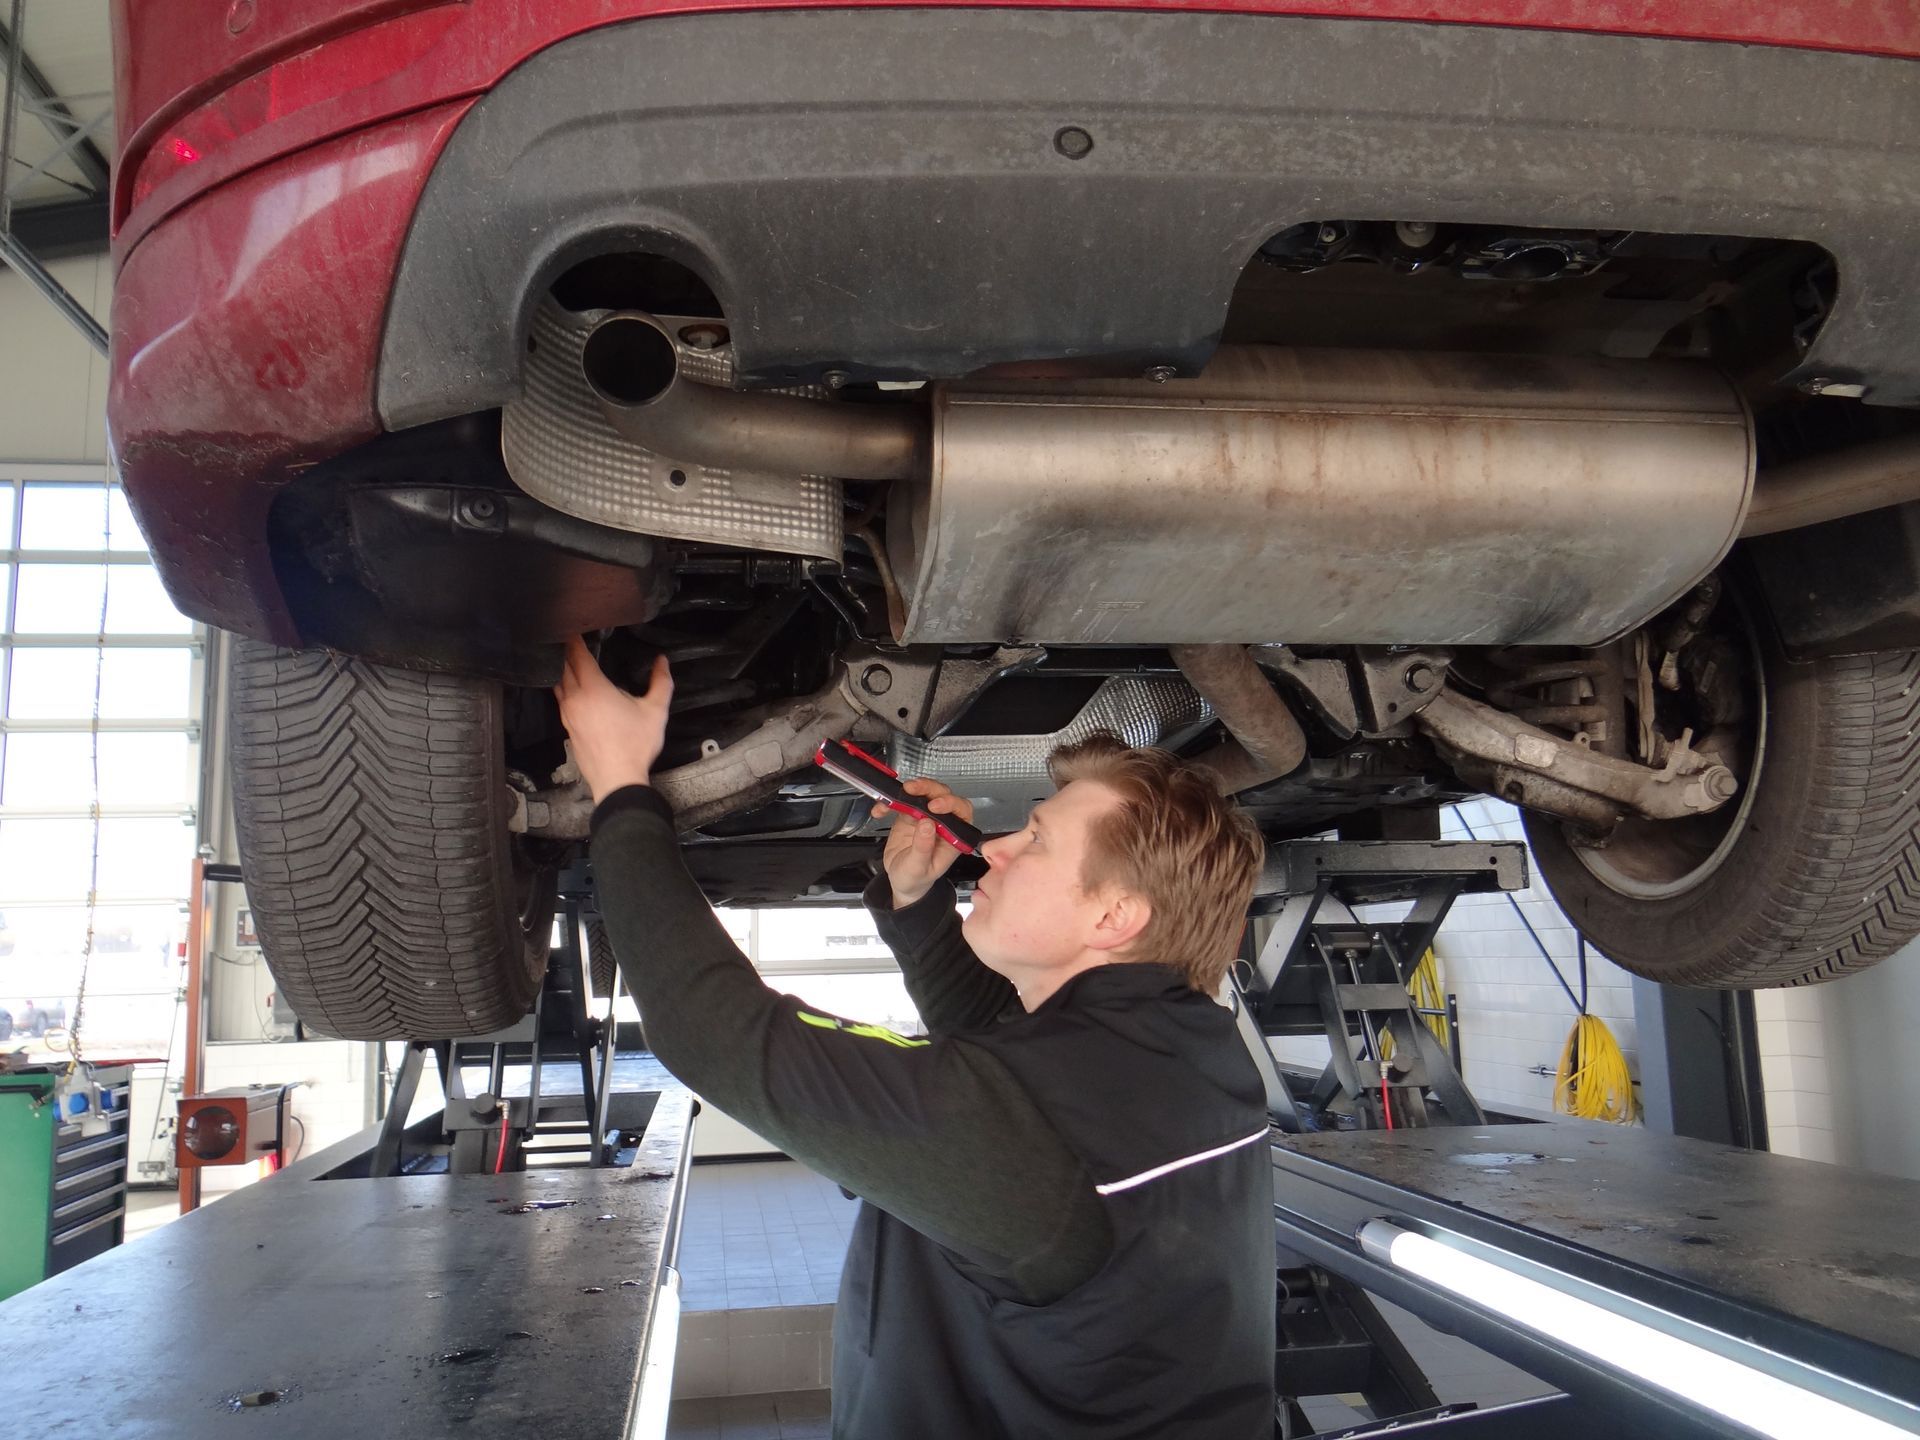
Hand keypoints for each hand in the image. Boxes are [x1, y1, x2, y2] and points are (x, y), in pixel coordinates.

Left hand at [553, 637, 672, 804]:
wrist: (617, 780)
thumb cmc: (636, 744)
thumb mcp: (656, 711)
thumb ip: (661, 682)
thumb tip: (662, 661)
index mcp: (594, 688)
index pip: (577, 655)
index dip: (573, 639)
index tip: (572, 627)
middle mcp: (575, 698)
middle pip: (563, 667)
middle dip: (565, 651)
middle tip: (569, 638)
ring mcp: (568, 715)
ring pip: (558, 685)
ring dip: (562, 671)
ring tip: (568, 660)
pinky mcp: (567, 728)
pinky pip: (561, 701)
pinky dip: (563, 689)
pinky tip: (573, 690)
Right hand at [875, 777, 974, 908]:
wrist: (902, 881)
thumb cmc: (916, 879)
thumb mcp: (918, 869)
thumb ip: (923, 848)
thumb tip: (927, 824)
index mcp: (953, 837)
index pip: (961, 812)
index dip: (950, 804)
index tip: (934, 805)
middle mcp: (942, 823)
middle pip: (943, 796)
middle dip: (929, 789)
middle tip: (913, 790)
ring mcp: (926, 817)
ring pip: (924, 794)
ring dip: (912, 789)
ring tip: (900, 793)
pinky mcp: (910, 815)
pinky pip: (902, 801)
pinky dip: (890, 801)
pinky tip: (881, 810)